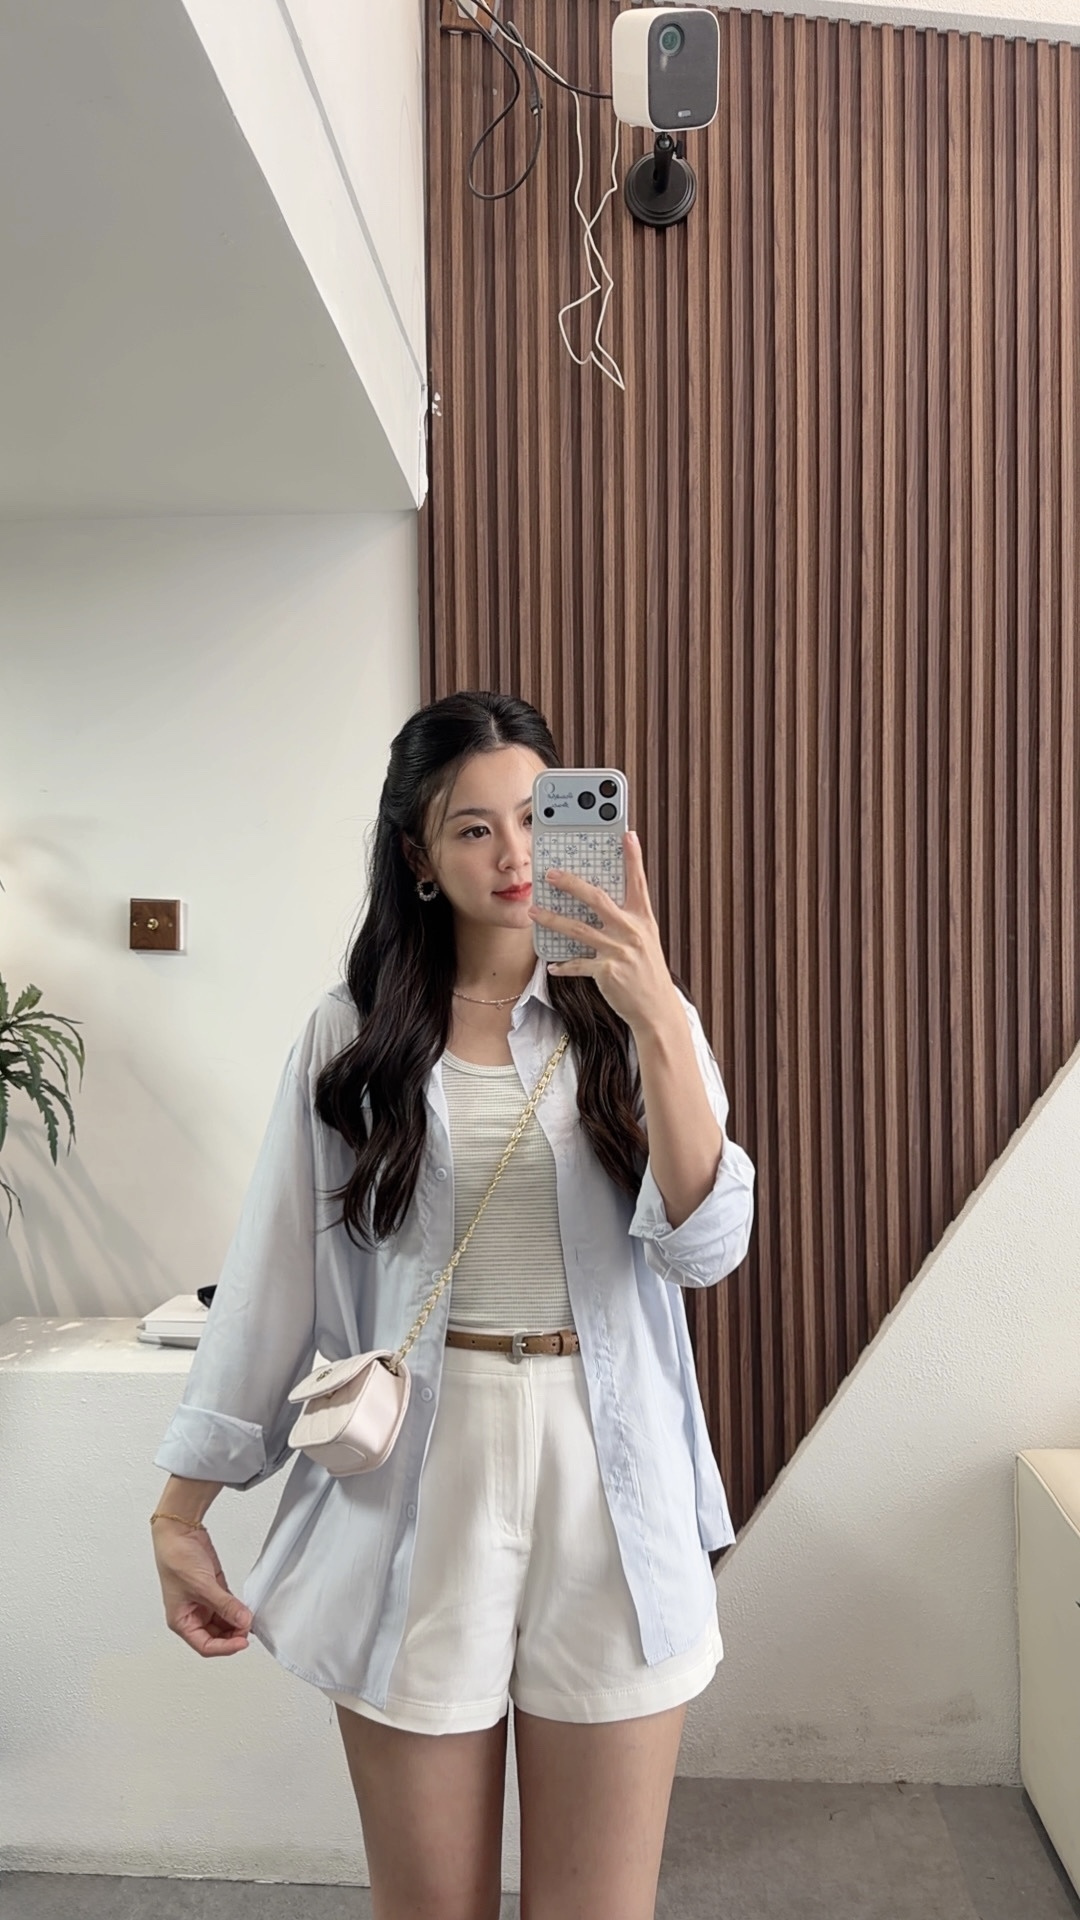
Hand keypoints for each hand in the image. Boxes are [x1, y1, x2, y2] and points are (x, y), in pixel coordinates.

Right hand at [152, 1519, 253, 1657]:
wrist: (179, 1532)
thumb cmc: (176, 1558)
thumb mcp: (203, 1586)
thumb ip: (225, 1605)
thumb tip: (243, 1621)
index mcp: (181, 1621)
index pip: (205, 1645)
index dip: (224, 1647)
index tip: (242, 1642)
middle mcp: (192, 1614)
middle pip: (216, 1636)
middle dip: (233, 1635)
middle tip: (248, 1627)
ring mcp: (204, 1602)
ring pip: (224, 1622)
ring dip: (237, 1622)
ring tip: (249, 1618)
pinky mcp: (214, 1590)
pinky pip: (228, 1606)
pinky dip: (238, 1609)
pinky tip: (247, 1609)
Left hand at [528, 830, 679, 1032]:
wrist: (656, 1008)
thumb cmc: (648, 973)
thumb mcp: (645, 940)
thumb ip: (628, 920)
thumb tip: (603, 903)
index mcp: (643, 919)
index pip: (637, 882)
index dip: (633, 857)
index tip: (627, 835)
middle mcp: (631, 931)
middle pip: (597, 899)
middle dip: (571, 884)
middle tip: (551, 874)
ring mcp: (618, 951)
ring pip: (578, 929)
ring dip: (552, 919)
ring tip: (534, 911)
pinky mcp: (606, 971)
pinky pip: (577, 964)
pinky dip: (562, 965)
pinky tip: (552, 965)